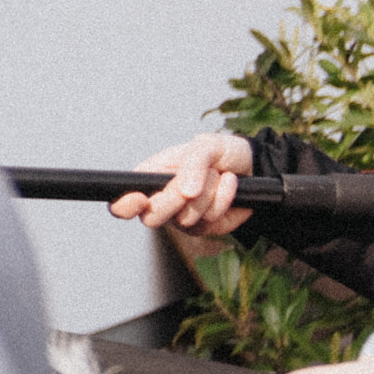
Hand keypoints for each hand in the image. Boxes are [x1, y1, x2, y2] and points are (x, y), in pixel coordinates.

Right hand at [113, 132, 258, 238]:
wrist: (253, 165)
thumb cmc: (221, 152)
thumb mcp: (206, 145)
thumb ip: (192, 164)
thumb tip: (186, 191)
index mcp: (149, 180)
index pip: (121, 204)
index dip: (124, 206)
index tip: (141, 199)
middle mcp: (161, 203)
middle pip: (152, 218)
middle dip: (175, 198)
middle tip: (195, 180)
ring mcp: (183, 218)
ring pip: (186, 219)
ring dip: (208, 193)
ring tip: (218, 174)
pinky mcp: (206, 228)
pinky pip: (212, 222)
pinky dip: (225, 198)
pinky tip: (230, 184)